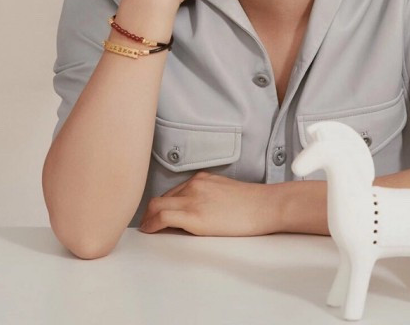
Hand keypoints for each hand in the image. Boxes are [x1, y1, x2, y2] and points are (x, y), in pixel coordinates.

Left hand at [138, 171, 277, 235]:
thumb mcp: (224, 191)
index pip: (172, 191)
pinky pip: (163, 216)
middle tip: (146, 224)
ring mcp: (193, 198)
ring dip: (148, 218)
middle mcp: (194, 185)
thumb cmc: (250, 203)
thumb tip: (195, 209)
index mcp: (201, 179)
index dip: (161, 204)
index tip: (155, 214)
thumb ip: (206, 195)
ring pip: (157, 205)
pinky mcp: (194, 215)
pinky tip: (149, 231)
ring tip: (145, 229)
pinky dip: (151, 224)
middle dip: (150, 211)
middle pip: (161, 197)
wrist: (264, 206)